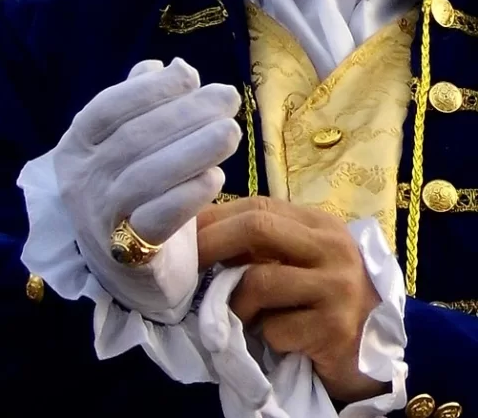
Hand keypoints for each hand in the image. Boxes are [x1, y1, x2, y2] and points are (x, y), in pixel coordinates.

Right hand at [52, 58, 241, 321]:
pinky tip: (216, 177)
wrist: (127, 272)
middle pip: (133, 139)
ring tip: (231, 132)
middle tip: (229, 98)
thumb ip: (143, 103)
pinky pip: (158, 220)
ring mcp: (100, 219)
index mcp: (76, 146)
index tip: (191, 76)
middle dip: (185, 114)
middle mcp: (80, 181)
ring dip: (194, 150)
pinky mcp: (127, 255)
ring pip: (146, 177)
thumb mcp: (126, 146)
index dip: (149, 89)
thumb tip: (174, 66)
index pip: (108, 107)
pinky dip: (189, 196)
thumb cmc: (132, 193)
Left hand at [197, 197, 384, 402]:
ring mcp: (337, 288)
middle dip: (213, 244)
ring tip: (240, 316)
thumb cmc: (327, 301)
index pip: (260, 206)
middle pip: (259, 228)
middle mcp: (333, 248)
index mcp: (321, 225)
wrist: (376, 352)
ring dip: (236, 303)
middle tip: (187, 266)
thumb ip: (264, 245)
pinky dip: (264, 336)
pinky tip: (276, 340)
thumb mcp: (302, 261)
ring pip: (260, 281)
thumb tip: (200, 236)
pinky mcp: (334, 330)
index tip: (184, 233)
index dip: (216, 217)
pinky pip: (275, 328)